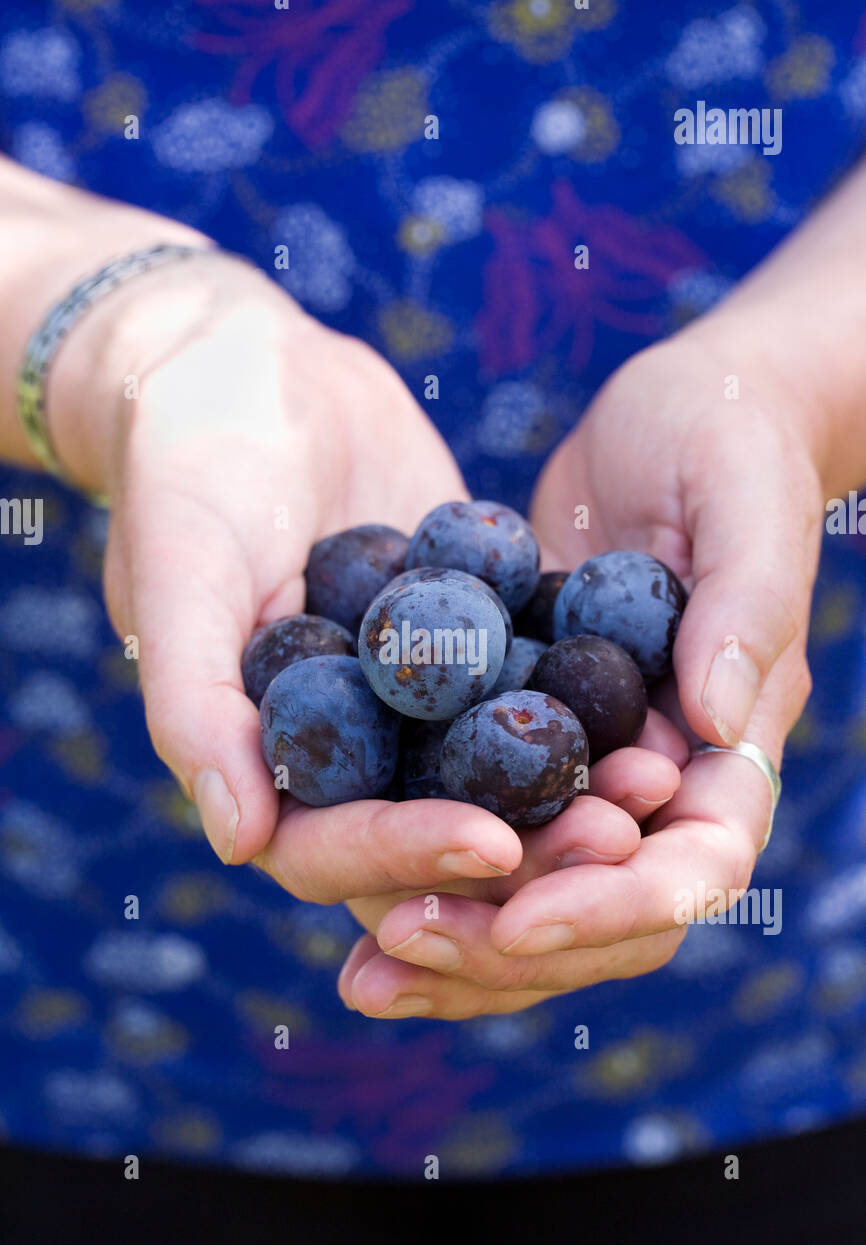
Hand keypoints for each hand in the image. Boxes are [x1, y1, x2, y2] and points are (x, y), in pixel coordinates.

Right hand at [80, 255, 668, 912]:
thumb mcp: (178, 574)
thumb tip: (241, 842)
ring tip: (652, 782)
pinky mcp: (473, 639)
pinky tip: (657, 698)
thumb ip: (194, 707)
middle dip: (520, 844)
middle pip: (429, 831)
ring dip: (570, 787)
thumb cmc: (188, 464)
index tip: (494, 845)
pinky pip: (532, 681)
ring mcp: (412, 698)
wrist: (254, 363)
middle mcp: (343, 748)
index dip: (407, 853)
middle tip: (611, 836)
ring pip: (494, 773)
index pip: (330, 845)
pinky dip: (589, 698)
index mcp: (262, 761)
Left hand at [339, 329, 823, 1017]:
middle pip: (603, 913)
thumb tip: (707, 726)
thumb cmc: (731, 436)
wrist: (676, 411)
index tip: (516, 920)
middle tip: (402, 947)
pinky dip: (415, 864)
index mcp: (730, 745)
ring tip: (360, 972)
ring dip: (451, 939)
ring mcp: (586, 766)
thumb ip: (744, 609)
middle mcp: (662, 779)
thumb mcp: (745, 502)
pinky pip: (471, 822)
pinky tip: (342, 886)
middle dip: (508, 947)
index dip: (609, 907)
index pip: (693, 866)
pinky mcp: (516, 735)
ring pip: (530, 892)